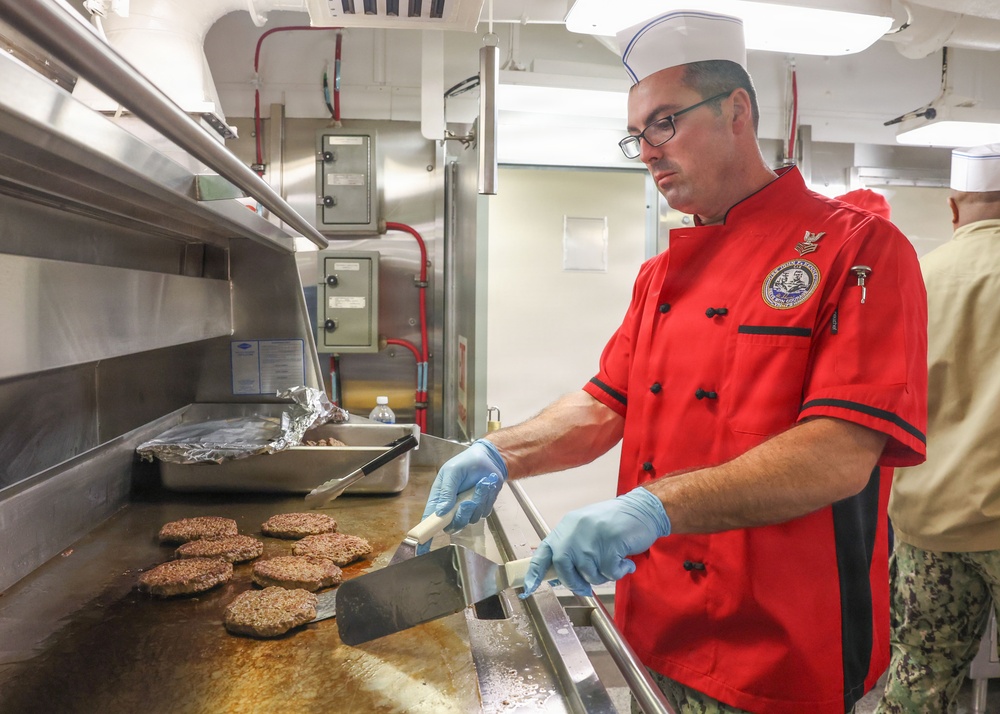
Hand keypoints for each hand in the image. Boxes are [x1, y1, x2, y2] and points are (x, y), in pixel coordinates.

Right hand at [417, 440, 507, 551]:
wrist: (488, 459)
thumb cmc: (465, 463)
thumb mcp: (452, 472)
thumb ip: (446, 491)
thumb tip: (441, 512)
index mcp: (439, 499)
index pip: (430, 519)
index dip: (426, 534)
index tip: (422, 547)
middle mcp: (452, 508)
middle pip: (452, 525)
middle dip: (461, 515)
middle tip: (467, 501)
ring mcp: (467, 510)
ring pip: (470, 519)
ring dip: (477, 502)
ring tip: (481, 484)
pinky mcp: (481, 508)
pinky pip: (483, 512)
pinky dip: (486, 499)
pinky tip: (486, 486)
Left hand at [521, 487, 670, 596]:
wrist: (642, 509)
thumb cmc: (615, 522)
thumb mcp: (586, 530)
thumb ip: (573, 548)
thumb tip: (561, 575)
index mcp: (566, 528)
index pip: (544, 552)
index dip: (534, 573)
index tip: (528, 589)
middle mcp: (574, 531)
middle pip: (563, 567)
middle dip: (574, 582)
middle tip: (586, 588)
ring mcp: (591, 537)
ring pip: (589, 574)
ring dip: (604, 575)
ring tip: (614, 561)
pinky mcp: (610, 543)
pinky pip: (610, 572)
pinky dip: (620, 571)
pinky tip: (626, 560)